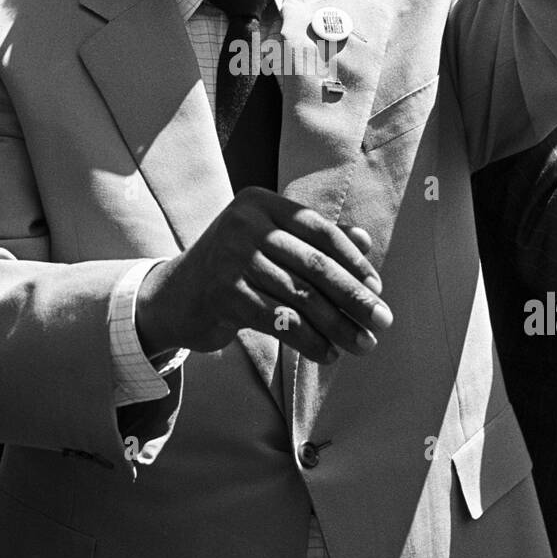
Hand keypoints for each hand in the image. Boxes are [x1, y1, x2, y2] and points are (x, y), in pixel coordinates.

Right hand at [136, 187, 392, 364]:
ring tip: (361, 345)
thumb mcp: (270, 245)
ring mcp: (231, 259)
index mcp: (259, 203)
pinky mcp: (225, 295)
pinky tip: (327, 354)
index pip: (319, 229)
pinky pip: (280, 321)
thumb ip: (314, 240)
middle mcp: (244, 224)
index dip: (353, 260)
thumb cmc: (234, 268)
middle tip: (382, 322)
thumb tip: (365, 240)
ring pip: (301, 297)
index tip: (377, 288)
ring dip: (337, 326)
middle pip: (314, 265)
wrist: (173, 297)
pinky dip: (309, 340)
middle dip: (354, 297)